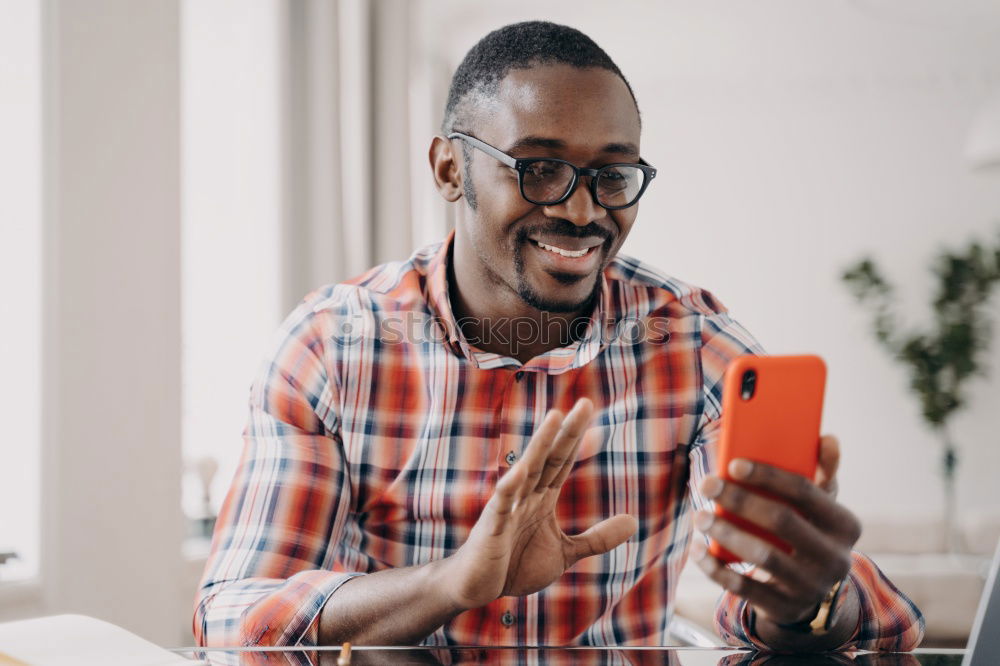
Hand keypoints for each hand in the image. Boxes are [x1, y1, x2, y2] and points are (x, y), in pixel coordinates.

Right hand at [441, 398, 637, 610]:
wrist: (478, 588)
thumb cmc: (515, 565)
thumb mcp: (565, 552)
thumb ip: (597, 537)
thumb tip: (634, 521)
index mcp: (542, 499)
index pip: (562, 461)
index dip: (575, 437)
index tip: (587, 407)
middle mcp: (526, 496)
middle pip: (550, 457)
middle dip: (566, 431)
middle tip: (585, 404)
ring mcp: (508, 508)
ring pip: (527, 470)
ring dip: (540, 445)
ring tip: (554, 417)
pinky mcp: (492, 527)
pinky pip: (502, 504)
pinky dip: (510, 486)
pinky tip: (519, 469)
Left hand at [690, 435, 861, 630]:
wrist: (809, 593)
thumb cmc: (807, 533)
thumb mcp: (819, 506)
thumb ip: (821, 472)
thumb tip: (828, 439)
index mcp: (846, 525)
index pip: (806, 492)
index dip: (768, 475)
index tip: (733, 464)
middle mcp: (835, 558)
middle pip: (782, 521)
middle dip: (740, 500)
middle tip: (707, 484)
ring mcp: (811, 587)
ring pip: (764, 557)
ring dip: (726, 533)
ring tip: (700, 516)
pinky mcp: (784, 608)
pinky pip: (745, 588)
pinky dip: (717, 569)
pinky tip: (697, 550)